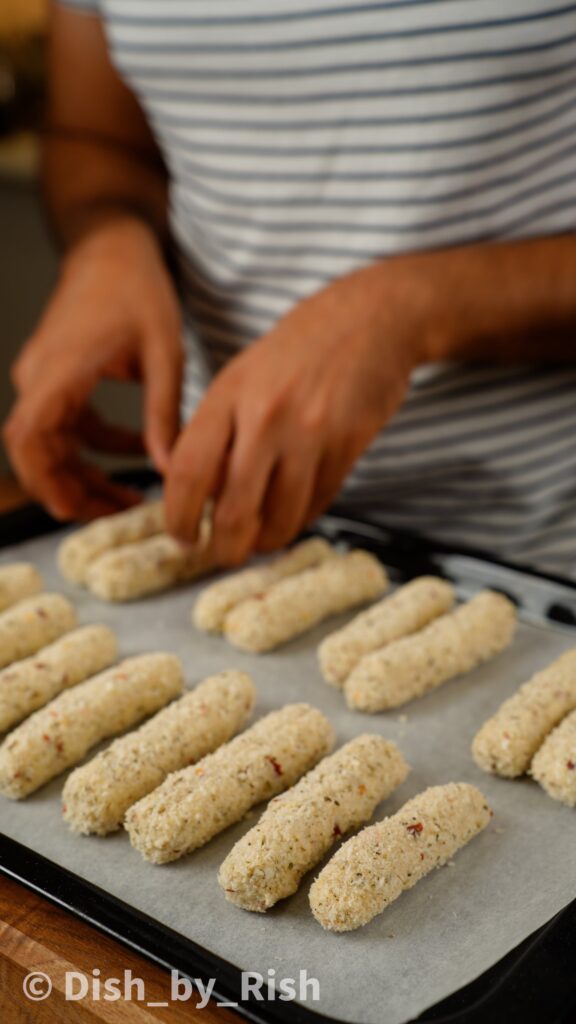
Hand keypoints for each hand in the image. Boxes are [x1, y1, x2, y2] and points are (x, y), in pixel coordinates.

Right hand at [3, 217, 182, 519]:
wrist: (113, 248)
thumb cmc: (137, 288)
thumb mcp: (165, 353)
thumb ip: (164, 413)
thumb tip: (170, 468)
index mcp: (61, 369)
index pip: (30, 436)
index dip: (45, 479)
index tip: (74, 508)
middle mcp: (41, 377)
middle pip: (38, 452)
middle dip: (72, 489)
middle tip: (117, 514)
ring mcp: (45, 379)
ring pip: (52, 445)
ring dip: (86, 474)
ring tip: (131, 498)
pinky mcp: (57, 380)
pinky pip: (68, 427)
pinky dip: (96, 448)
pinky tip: (137, 456)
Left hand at [166, 260, 428, 564]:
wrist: (370, 318)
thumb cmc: (299, 350)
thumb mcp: (242, 376)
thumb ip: (216, 431)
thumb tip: (194, 493)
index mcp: (228, 395)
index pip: (187, 471)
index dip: (178, 516)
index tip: (181, 537)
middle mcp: (265, 415)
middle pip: (234, 509)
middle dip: (225, 547)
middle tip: (222, 555)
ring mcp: (310, 433)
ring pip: (280, 517)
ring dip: (266, 541)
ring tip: (259, 541)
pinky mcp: (348, 446)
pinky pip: (317, 503)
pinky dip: (300, 519)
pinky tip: (291, 514)